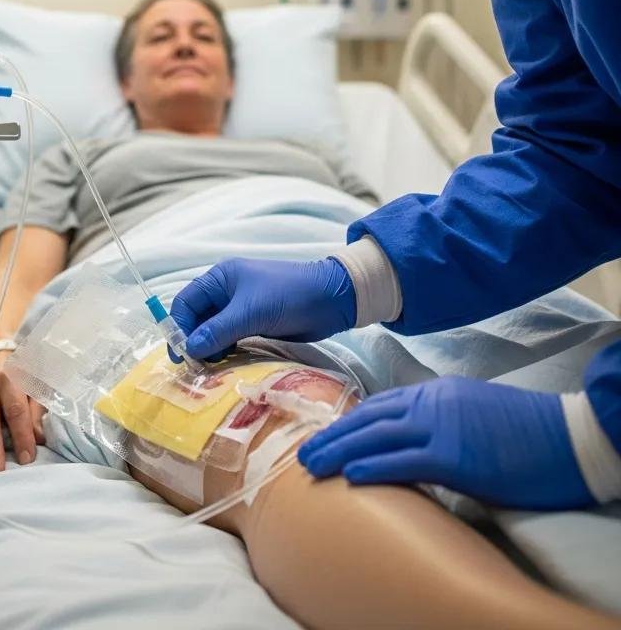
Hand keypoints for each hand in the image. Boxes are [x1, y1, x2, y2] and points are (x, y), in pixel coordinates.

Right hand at [169, 258, 355, 361]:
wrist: (332, 299)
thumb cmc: (289, 295)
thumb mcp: (251, 312)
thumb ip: (218, 330)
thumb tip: (189, 348)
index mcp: (220, 278)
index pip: (186, 302)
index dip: (179, 326)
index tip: (179, 354)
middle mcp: (226, 292)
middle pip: (197, 318)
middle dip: (193, 340)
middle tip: (195, 367)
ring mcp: (240, 309)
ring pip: (213, 332)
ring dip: (209, 349)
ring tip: (211, 369)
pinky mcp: (254, 325)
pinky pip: (230, 340)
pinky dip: (225, 352)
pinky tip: (226, 366)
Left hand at [298, 376, 593, 509]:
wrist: (568, 437)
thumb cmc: (525, 433)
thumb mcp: (472, 414)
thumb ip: (438, 420)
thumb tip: (412, 441)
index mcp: (435, 392)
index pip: (379, 405)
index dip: (348, 422)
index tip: (325, 436)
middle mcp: (431, 403)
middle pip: (368, 418)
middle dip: (332, 436)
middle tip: (302, 453)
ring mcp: (441, 427)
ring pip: (376, 437)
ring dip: (339, 452)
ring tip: (311, 466)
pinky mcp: (454, 455)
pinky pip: (404, 461)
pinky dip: (374, 466)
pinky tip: (351, 476)